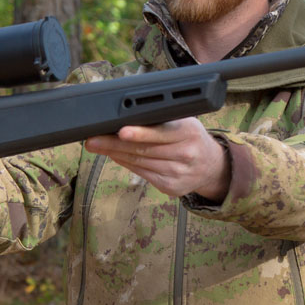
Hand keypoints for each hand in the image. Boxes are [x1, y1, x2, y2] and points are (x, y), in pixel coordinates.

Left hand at [84, 118, 228, 200]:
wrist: (210, 165)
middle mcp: (186, 154)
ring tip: (98, 146)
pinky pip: (142, 173)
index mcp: (190, 132)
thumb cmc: (190, 137)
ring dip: (115, 154)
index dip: (140, 133)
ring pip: (140, 163)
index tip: (121, 131)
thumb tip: (125, 117)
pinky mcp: (171, 187)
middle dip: (114, 144)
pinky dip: (126, 163)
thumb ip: (161, 120)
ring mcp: (178, 173)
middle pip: (144, 149)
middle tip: (93, 139)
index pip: (161, 132)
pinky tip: (115, 156)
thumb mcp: (184, 122)